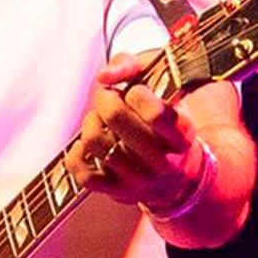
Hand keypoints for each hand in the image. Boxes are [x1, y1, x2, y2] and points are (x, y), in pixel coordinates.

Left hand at [64, 51, 202, 210]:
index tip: (135, 91)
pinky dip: (76, 154)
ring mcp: (139, 180)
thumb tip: (104, 76)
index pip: (156, 112)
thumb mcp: (161, 85)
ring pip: (95, 142)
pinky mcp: (117, 192)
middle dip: (106, 99)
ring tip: (99, 120)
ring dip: (90, 123)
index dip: (137, 94)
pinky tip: (86, 144)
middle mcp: (164, 161)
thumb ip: (131, 65)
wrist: (176, 174)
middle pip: (117, 119)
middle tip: (108, 97)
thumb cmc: (163, 118)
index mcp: (182, 133)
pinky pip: (83, 173)